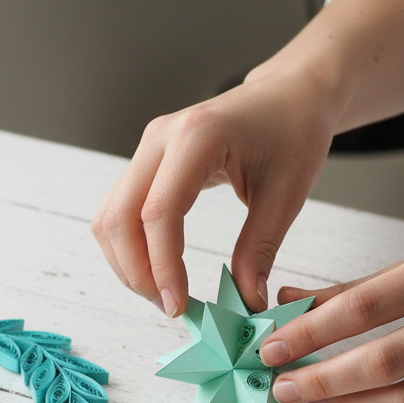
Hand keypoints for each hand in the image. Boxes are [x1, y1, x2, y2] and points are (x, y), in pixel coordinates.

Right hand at [90, 69, 335, 316]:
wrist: (288, 94)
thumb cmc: (294, 131)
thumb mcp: (288, 193)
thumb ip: (260, 248)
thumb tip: (246, 301)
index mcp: (197, 136)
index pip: (159, 212)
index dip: (162, 266)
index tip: (179, 305)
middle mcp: (159, 139)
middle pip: (120, 219)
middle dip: (138, 272)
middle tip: (171, 308)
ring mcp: (146, 149)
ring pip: (110, 219)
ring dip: (127, 264)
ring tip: (164, 294)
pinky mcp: (144, 163)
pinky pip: (118, 212)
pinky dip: (129, 248)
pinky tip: (156, 270)